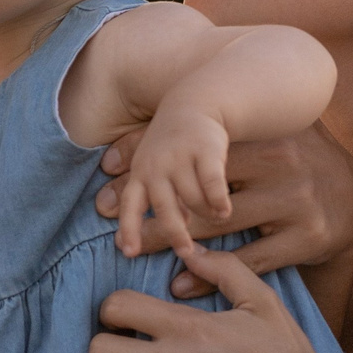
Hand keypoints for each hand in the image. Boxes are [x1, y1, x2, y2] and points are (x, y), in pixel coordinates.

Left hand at [99, 121, 352, 295]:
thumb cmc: (294, 167)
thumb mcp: (266, 137)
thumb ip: (215, 133)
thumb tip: (140, 133)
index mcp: (269, 134)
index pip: (195, 148)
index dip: (149, 158)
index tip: (106, 174)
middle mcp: (285, 163)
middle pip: (200, 187)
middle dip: (152, 204)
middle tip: (108, 217)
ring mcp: (298, 201)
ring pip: (218, 224)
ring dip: (171, 240)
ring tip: (137, 251)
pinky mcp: (308, 238)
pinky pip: (248, 260)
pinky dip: (210, 274)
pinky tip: (181, 282)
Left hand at [113, 106, 233, 258]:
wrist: (196, 101)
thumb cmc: (173, 141)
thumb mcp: (154, 163)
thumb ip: (157, 196)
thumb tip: (162, 232)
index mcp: (142, 172)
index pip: (131, 204)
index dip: (129, 228)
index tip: (128, 252)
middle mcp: (157, 165)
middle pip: (164, 208)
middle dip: (174, 233)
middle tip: (185, 252)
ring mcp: (181, 157)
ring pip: (192, 200)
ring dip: (204, 214)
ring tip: (214, 218)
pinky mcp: (206, 150)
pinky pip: (212, 184)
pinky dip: (218, 200)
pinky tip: (225, 211)